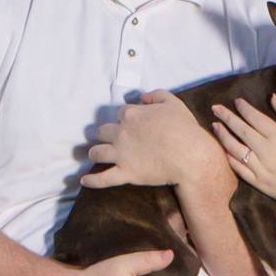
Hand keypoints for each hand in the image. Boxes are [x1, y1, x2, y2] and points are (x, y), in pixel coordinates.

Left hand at [83, 89, 220, 190]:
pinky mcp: (126, 173)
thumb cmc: (185, 129)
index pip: (120, 113)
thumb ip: (156, 95)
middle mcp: (122, 133)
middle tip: (111, 139)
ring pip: (97, 152)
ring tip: (95, 154)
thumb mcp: (173, 103)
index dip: (126, 119)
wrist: (191, 156)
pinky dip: (92, 180)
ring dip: (95, 152)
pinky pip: (103, 178)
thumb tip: (142, 96)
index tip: (132, 125)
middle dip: (107, 134)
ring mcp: (122, 154)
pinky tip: (84, 180)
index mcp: (132, 115)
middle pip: (103, 131)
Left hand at [212, 94, 275, 210]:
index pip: (255, 118)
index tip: (236, 101)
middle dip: (227, 117)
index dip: (244, 108)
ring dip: (223, 136)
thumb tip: (273, 98)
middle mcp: (266, 151)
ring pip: (236, 149)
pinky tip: (225, 150)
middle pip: (241, 130)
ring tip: (215, 126)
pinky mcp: (259, 183)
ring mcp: (260, 168)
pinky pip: (240, 169)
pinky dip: (230, 159)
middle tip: (216, 108)